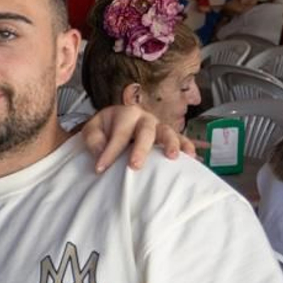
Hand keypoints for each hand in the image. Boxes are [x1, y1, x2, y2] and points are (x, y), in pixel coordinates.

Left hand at [79, 105, 195, 171]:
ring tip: (172, 157)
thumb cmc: (104, 128)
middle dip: (141, 149)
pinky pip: (181, 139)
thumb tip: (101, 151)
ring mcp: (159, 126)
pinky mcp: (168, 135)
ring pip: (167, 132)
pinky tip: (191, 156)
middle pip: (146, 131)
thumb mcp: (92, 129)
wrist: (115, 123)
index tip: (100, 168)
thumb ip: (94, 139)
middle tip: (135, 165)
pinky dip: (187, 146)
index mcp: (125, 113)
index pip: (118, 134)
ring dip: (171, 144)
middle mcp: (145, 118)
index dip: (109, 152)